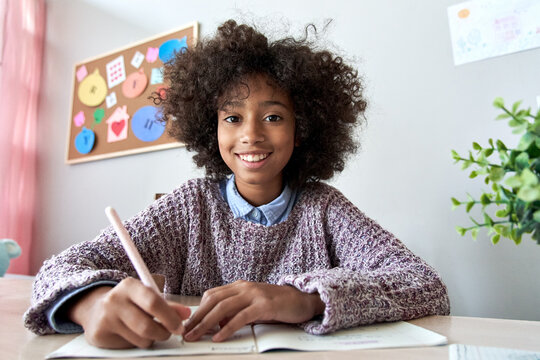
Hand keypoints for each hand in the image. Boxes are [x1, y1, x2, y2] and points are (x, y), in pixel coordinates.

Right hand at [67, 277, 190, 348]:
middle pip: (147, 326)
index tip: (180, 326)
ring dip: (151, 339)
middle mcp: (114, 301)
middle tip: (169, 332)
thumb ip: (167, 305)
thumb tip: (186, 314)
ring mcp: (105, 319)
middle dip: (163, 333)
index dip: (170, 317)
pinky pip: (129, 346)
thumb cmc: (128, 302)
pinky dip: (136, 343)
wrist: (95, 309)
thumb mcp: (146, 296)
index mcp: (129, 286)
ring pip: (140, 339)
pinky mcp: (100, 336)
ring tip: (148, 330)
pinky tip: (132, 334)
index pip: (154, 303)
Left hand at [183, 280, 324, 341]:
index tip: (187, 323)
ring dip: (205, 323)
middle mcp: (244, 287)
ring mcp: (254, 295)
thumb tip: (216, 324)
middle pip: (213, 301)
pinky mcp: (264, 305)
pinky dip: (227, 328)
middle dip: (196, 318)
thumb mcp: (252, 306)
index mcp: (240, 286)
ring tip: (195, 336)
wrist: (303, 300)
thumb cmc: (277, 304)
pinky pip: (241, 317)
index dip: (197, 309)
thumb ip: (235, 311)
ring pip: (223, 308)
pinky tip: (219, 337)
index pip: (212, 295)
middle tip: (185, 332)